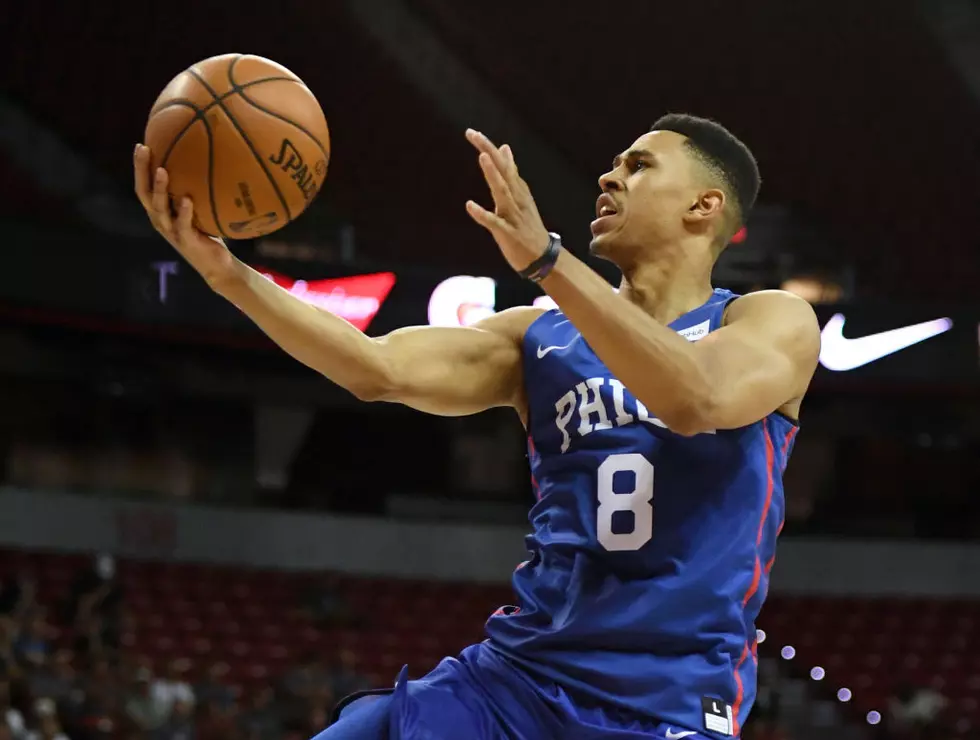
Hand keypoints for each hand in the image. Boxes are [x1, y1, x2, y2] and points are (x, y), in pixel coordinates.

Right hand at [133, 144, 237, 291]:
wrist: (216, 265)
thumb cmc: (207, 233)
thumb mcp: (198, 210)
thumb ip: (195, 192)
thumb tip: (207, 164)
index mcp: (160, 212)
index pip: (144, 186)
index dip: (140, 168)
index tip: (141, 145)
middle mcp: (160, 220)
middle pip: (145, 193)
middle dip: (142, 170)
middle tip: (143, 149)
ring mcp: (171, 231)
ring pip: (159, 208)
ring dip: (160, 189)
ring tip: (162, 170)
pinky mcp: (185, 241)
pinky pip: (182, 225)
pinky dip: (183, 212)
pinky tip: (186, 200)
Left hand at [464, 129, 551, 272]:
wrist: (543, 257)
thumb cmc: (527, 226)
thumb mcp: (520, 196)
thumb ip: (510, 173)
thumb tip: (504, 148)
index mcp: (518, 189)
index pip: (503, 164)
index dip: (488, 148)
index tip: (472, 132)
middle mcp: (516, 199)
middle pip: (503, 171)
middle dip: (488, 152)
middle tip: (473, 134)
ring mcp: (513, 215)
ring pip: (502, 192)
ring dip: (492, 175)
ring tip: (482, 158)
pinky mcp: (508, 233)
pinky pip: (494, 222)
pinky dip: (482, 214)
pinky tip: (469, 205)